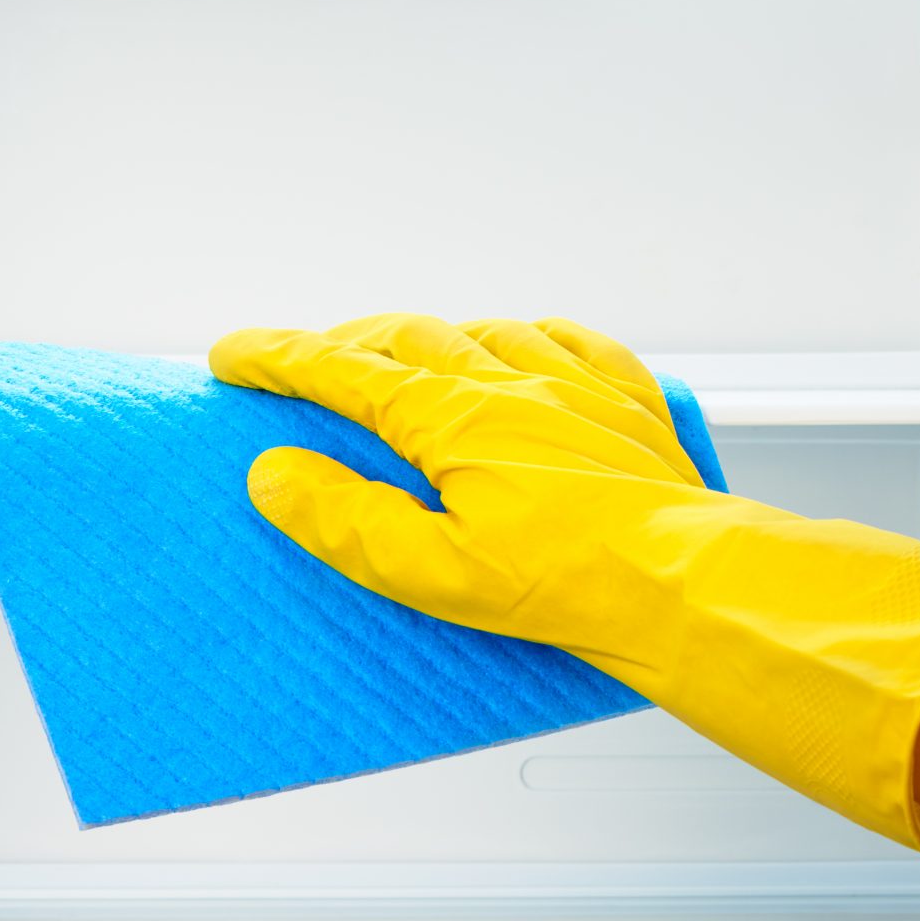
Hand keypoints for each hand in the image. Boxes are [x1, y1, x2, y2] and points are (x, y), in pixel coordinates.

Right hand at [211, 312, 919, 874]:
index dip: (279, 359)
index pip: (340, 371)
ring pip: (484, 332)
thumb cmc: (567, 588)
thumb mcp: (431, 571)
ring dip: (433, 339)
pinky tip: (527, 348)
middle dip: (346, 345)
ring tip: (406, 357)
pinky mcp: (629, 407)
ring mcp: (574, 387)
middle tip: (308, 363)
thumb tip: (275, 473)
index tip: (232, 356)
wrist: (687, 583)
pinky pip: (573, 344)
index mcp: (451, 416)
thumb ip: (346, 519)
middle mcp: (510, 380)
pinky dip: (531, 340)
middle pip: (406, 339)